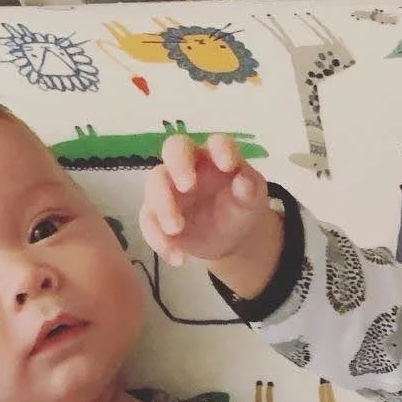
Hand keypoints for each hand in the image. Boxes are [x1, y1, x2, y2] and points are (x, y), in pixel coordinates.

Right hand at [139, 133, 282, 297]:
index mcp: (216, 156)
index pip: (216, 142)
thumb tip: (244, 181)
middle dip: (178, 165)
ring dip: (163, 207)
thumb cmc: (240, 207)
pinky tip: (178, 258)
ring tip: (176, 230)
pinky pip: (148, 221)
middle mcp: (189, 165)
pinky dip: (159, 240)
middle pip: (174, 149)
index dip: (220, 148)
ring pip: (155, 185)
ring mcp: (169, 187)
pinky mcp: (158, 213)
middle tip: (186, 187)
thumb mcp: (252, 200)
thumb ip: (250, 189)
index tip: (227, 164)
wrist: (229, 237)